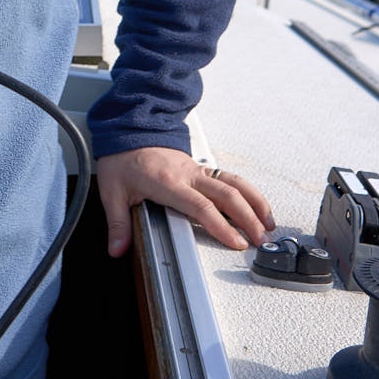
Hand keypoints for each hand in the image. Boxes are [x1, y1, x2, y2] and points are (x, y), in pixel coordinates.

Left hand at [94, 148, 274, 257]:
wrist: (128, 129)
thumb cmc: (122, 159)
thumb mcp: (111, 191)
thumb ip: (118, 223)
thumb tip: (117, 249)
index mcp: (168, 182)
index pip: (201, 206)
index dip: (221, 225)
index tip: (236, 242)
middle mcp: (188, 174)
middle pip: (226, 195)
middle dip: (247, 218)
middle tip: (259, 239)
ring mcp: (197, 169)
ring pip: (234, 183)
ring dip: (254, 202)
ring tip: (268, 224)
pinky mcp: (200, 168)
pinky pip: (229, 178)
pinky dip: (248, 192)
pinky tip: (257, 205)